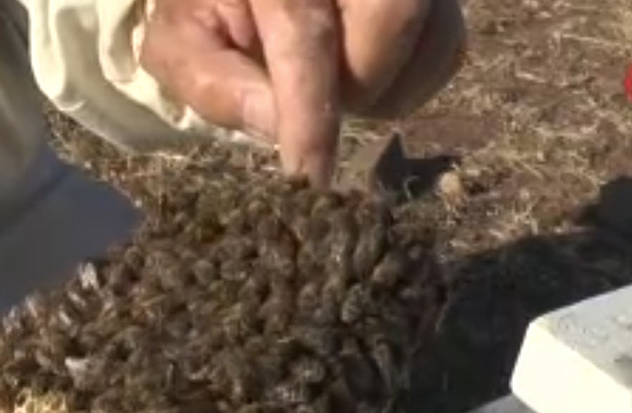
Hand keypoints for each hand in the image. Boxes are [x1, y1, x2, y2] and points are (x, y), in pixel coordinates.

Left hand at [140, 0, 466, 183]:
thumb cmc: (208, 9)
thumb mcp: (183, 42)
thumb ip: (213, 82)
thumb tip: (274, 126)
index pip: (307, 37)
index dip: (310, 115)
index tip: (308, 176)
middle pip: (394, 16)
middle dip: (360, 84)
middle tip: (321, 105)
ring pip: (434, 38)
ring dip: (387, 88)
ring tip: (336, 85)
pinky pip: (448, 47)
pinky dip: (412, 80)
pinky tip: (367, 74)